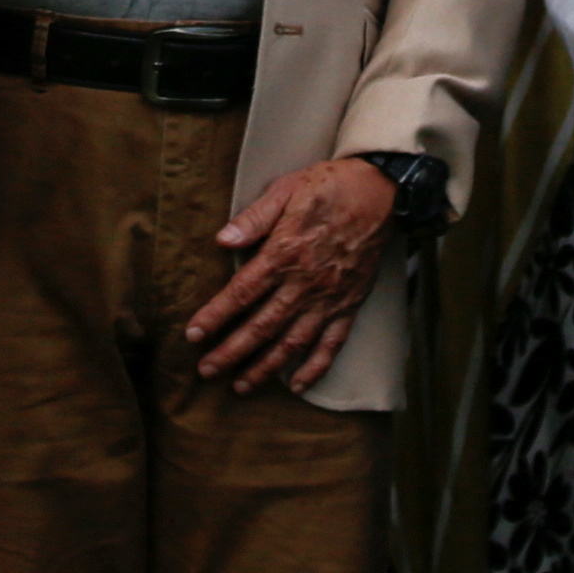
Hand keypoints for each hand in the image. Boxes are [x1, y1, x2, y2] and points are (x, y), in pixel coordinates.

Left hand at [189, 156, 398, 392]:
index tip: (194, 334)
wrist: (379, 192)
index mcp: (285, 253)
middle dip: (231, 352)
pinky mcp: (350, 305)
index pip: (242, 292)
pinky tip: (297, 385)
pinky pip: (332, 344)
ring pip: (292, 342)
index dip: (215, 316)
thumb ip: (254, 218)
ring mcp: (329, 298)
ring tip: (242, 386)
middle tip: (207, 371)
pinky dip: (315, 368)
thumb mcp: (286, 190)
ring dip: (266, 367)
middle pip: (262, 326)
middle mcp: (305, 283)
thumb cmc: (328, 186)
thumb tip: (222, 240)